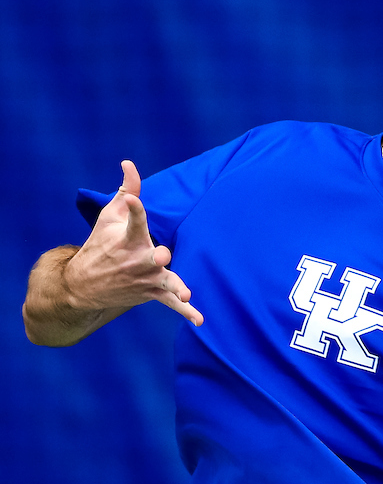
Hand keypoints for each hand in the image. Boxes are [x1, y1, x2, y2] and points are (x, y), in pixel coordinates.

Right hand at [63, 160, 202, 325]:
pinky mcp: (153, 293)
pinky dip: (185, 312)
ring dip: (175, 287)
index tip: (135, 202)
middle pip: (151, 257)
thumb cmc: (101, 244)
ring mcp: (146, 278)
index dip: (135, 210)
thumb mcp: (110, 215)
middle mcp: (137, 260)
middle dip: (156, 257)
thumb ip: (128, 190)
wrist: (83, 284)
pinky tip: (199, 320)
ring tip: (186, 293)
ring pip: (164, 283)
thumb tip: (129, 163)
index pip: (133, 220)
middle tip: (161, 256)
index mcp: (127, 238)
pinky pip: (171, 304)